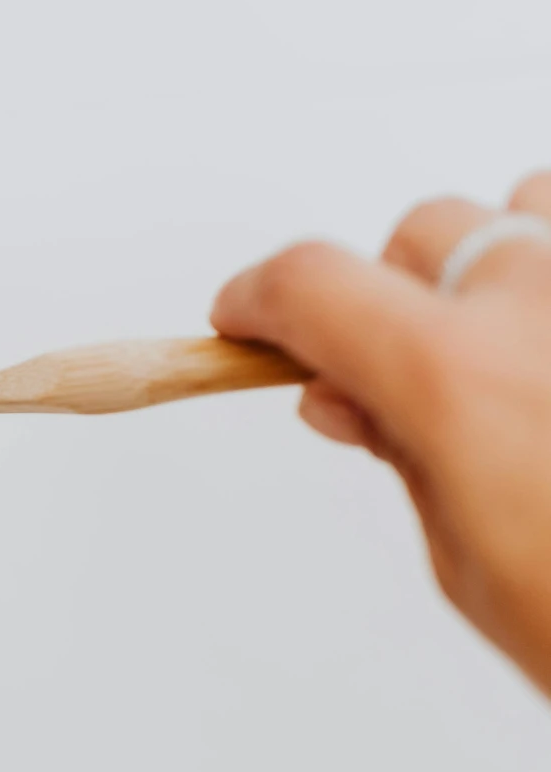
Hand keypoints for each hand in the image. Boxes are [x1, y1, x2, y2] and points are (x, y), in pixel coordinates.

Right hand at [212, 176, 550, 697]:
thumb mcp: (472, 563)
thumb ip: (407, 455)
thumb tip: (352, 399)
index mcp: (457, 376)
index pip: (313, 287)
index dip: (263, 301)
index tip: (250, 317)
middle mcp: (544, 302)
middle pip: (425, 233)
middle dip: (397, 295)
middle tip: (410, 379)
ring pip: (535, 207)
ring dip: (510, 262)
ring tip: (528, 347)